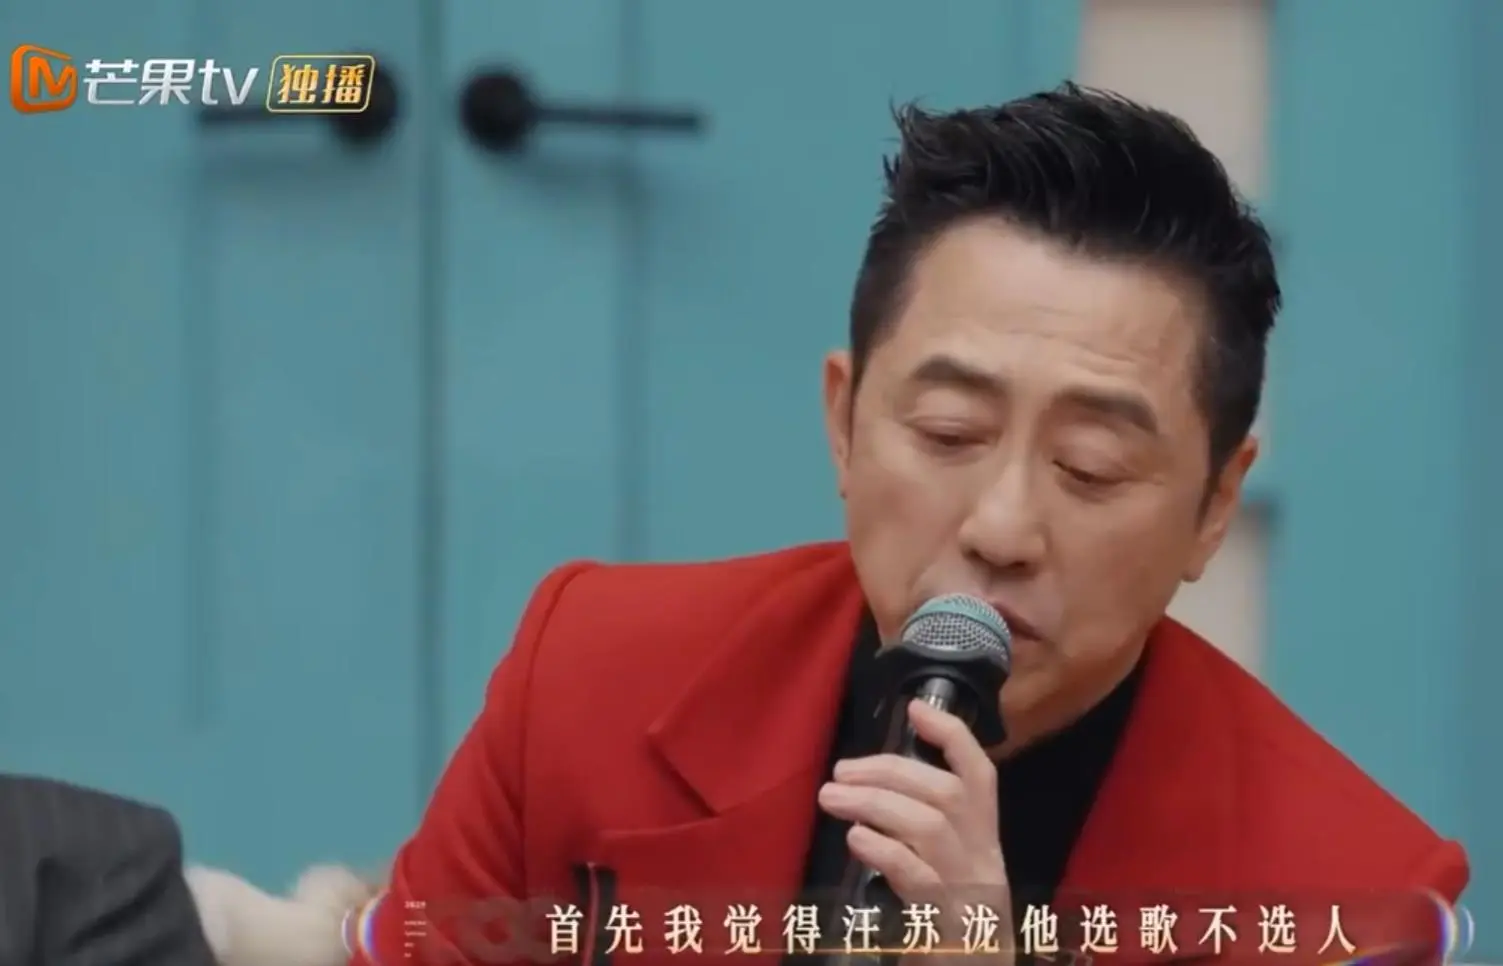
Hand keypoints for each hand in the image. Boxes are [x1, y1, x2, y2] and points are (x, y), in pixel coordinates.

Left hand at [817, 699, 1012, 962]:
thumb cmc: (951, 930)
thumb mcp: (950, 875)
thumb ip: (923, 834)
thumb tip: (873, 789)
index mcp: (985, 843)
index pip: (981, 776)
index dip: (951, 736)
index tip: (915, 708)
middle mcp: (984, 860)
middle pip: (946, 793)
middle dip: (889, 770)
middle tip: (840, 771)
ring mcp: (968, 892)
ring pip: (929, 826)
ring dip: (874, 803)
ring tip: (831, 797)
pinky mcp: (945, 925)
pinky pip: (916, 876)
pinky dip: (883, 850)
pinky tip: (855, 838)